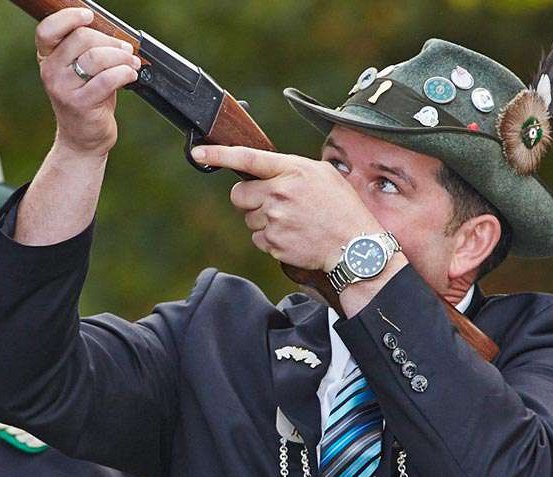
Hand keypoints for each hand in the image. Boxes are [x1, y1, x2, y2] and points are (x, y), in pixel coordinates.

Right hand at [35, 8, 141, 158]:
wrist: (82, 138)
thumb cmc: (86, 98)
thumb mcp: (80, 70)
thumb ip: (87, 49)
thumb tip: (114, 31)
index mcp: (47, 58)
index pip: (48, 30)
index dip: (68, 18)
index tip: (89, 16)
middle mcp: (50, 71)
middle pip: (81, 38)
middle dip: (110, 40)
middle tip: (125, 49)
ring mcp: (63, 88)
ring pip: (97, 57)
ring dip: (122, 56)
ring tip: (132, 62)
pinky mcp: (80, 104)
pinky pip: (108, 79)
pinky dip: (125, 73)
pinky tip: (131, 75)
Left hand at [194, 145, 384, 271]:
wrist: (354, 246)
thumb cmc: (341, 207)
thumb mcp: (323, 174)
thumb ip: (291, 168)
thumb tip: (265, 170)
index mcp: (292, 170)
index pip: (248, 158)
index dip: (218, 154)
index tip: (198, 153)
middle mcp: (280, 193)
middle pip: (239, 194)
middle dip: (249, 199)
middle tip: (273, 203)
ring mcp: (275, 220)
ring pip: (248, 218)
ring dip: (263, 220)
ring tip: (293, 222)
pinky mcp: (273, 243)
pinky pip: (258, 238)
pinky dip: (270, 239)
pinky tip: (293, 236)